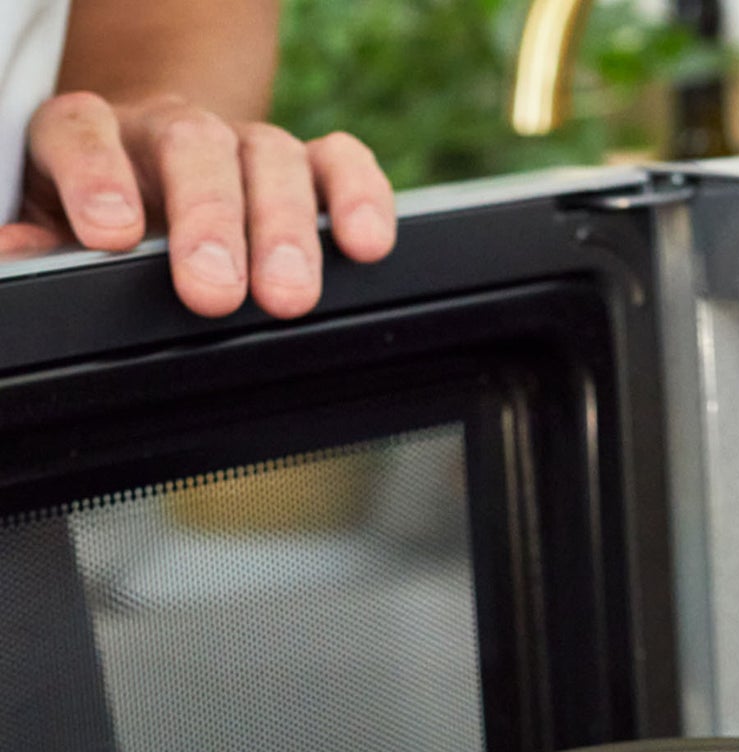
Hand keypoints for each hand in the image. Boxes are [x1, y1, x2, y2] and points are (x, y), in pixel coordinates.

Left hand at [0, 92, 395, 317]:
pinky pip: (338, 163)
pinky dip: (358, 196)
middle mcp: (169, 130)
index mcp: (92, 137)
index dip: (98, 176)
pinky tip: (367, 243)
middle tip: (214, 291)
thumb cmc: (99, 222)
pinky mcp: (304, 168)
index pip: (85, 133)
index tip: (113, 234)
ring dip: (284, 229)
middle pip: (192, 147)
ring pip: (269, 157)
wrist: (155, 183)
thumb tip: (12, 260)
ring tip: (288, 297)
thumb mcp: (51, 231)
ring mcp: (243, 146)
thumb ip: (35, 244)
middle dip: (208, 219)